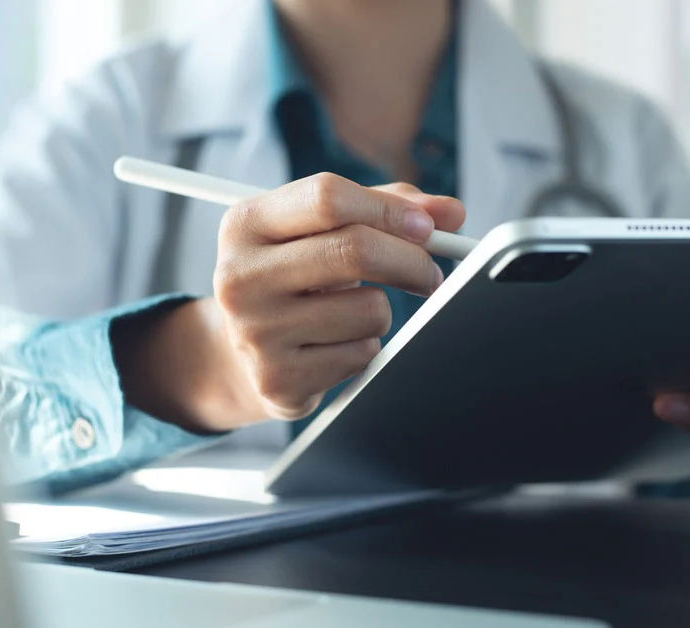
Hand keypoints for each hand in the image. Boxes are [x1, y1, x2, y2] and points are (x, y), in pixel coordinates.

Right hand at [213, 173, 464, 421]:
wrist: (242, 352)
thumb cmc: (296, 277)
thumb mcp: (325, 230)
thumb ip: (386, 208)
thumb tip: (450, 213)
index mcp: (246, 224)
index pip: (327, 198)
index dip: (388, 210)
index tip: (425, 227)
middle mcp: (240, 276)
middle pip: (353, 250)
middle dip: (410, 261)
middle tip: (429, 273)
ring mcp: (254, 332)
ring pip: (369, 309)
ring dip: (381, 311)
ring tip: (351, 312)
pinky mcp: (277, 379)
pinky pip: (362, 355)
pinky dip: (365, 347)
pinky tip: (335, 344)